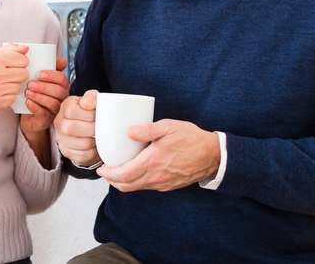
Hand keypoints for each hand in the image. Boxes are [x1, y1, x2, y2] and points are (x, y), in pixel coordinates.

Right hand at [0, 43, 28, 129]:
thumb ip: (10, 50)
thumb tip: (25, 48)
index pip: (23, 60)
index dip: (20, 63)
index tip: (13, 65)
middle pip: (24, 74)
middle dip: (17, 75)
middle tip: (7, 76)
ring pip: (18, 87)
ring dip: (11, 87)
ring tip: (0, 85)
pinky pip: (12, 99)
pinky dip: (7, 97)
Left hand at [20, 57, 69, 137]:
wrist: (28, 115)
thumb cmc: (35, 92)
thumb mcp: (41, 79)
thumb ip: (48, 66)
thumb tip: (61, 60)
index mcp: (62, 86)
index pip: (62, 79)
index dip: (52, 76)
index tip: (39, 73)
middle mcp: (61, 98)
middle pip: (58, 91)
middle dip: (44, 86)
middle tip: (30, 83)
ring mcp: (55, 110)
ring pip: (53, 103)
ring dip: (39, 96)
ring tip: (27, 92)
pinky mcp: (46, 120)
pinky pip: (44, 114)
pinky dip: (35, 107)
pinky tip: (27, 102)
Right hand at [54, 89, 100, 166]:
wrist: (87, 128)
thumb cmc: (90, 112)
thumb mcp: (92, 100)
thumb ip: (92, 97)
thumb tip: (87, 104)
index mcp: (65, 107)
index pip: (72, 111)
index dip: (89, 115)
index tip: (98, 116)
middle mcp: (59, 123)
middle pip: (72, 129)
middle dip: (92, 129)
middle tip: (102, 128)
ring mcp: (61, 139)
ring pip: (82, 144)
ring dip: (95, 141)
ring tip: (100, 136)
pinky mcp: (67, 152)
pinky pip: (84, 155)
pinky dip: (94, 152)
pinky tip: (96, 145)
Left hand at [96, 119, 219, 191]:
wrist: (213, 155)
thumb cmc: (192, 139)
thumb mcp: (168, 127)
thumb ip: (147, 129)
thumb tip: (128, 131)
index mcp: (153, 162)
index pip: (123, 175)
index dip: (108, 174)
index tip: (101, 168)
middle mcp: (156, 177)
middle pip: (126, 186)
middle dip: (112, 180)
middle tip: (105, 170)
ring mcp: (162, 183)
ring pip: (136, 188)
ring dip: (123, 182)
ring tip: (117, 169)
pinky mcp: (168, 186)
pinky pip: (147, 187)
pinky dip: (136, 181)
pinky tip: (135, 170)